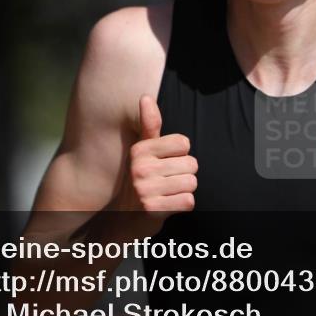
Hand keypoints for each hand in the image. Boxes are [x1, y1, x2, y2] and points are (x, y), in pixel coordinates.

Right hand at [115, 95, 196, 235]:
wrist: (124, 218)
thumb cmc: (140, 179)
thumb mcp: (142, 151)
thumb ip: (149, 125)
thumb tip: (145, 97)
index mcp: (140, 150)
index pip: (184, 143)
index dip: (180, 154)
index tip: (166, 162)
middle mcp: (140, 168)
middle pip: (192, 164)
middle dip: (185, 174)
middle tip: (167, 181)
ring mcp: (145, 190)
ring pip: (192, 183)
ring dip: (184, 190)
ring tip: (168, 193)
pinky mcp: (153, 210)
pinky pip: (188, 201)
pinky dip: (183, 205)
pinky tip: (168, 205)